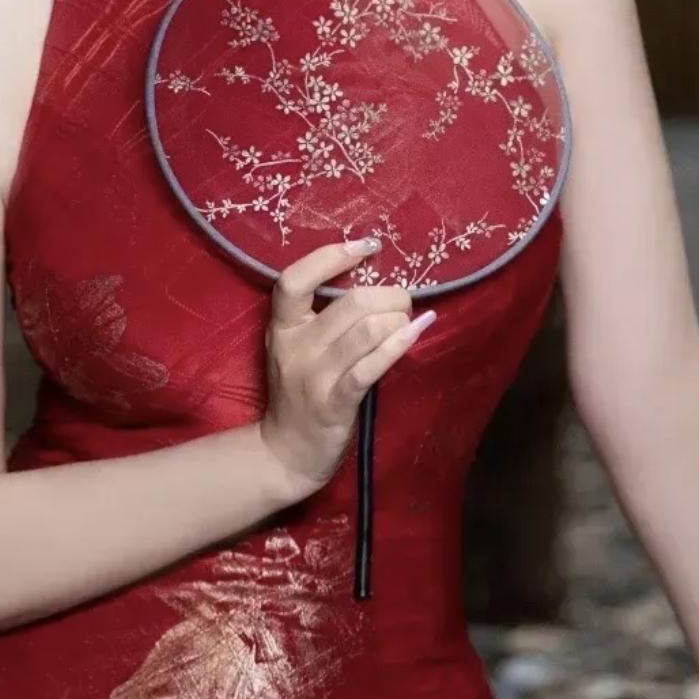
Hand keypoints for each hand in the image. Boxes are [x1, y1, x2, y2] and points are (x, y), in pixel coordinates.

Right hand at [258, 236, 432, 501]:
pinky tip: (417, 330)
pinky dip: (399, 343)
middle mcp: (294, 348)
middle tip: (404, 301)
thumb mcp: (296, 350)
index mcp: (281, 328)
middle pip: (351, 304)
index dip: (331, 256)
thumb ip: (322, 318)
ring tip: (409, 320)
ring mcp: (314, 377)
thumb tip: (375, 281)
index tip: (367, 245)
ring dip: (398, 319)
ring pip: (366, 330)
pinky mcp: (335, 403)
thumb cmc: (300, 393)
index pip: (294, 280)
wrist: (286, 453)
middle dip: (390, 295)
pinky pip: (371, 366)